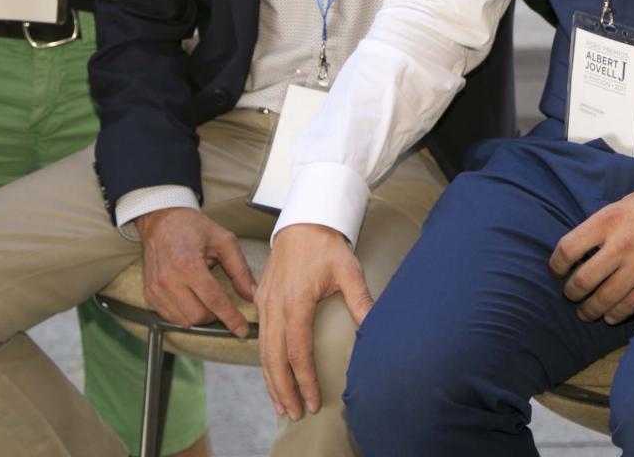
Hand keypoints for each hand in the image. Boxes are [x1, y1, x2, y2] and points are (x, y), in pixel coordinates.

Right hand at [136, 207, 256, 335]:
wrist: (161, 220)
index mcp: (189, 265)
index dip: (231, 318)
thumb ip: (240, 269)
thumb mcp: (223, 241)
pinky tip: (191, 301)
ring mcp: (157, 288)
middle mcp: (169, 279)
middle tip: (223, 306)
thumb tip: (251, 294)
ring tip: (206, 300)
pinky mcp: (150, 293)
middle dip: (215, 317)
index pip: (214, 301)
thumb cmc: (192, 227)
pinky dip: (184, 315)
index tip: (242, 330)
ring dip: (200, 317)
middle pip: (198, 316)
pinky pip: (170, 317)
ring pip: (183, 321)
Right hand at [256, 224, 371, 421]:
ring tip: (281, 404)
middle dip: (284, 389)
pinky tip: (271, 375)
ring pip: (263, 351)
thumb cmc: (326, 245)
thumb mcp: (348, 270)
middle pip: (275, 358)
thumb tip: (372, 328)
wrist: (303, 220)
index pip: (298, 351)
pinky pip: (260, 337)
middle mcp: (275, 305)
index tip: (313, 400)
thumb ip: (360, 300)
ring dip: (271, 380)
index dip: (305, 379)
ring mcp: (264, 303)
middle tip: (295, 413)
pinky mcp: (260, 299)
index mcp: (296, 301)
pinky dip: (264, 361)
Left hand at [548, 179, 633, 324]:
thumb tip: (579, 251)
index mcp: (608, 221)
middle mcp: (621, 245)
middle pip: (583, 279)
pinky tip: (609, 316)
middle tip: (569, 293)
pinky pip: (631, 304)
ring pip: (605, 298)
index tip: (556, 269)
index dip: (556, 263)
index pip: (569, 249)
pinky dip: (616, 314)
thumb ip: (599, 228)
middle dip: (571, 291)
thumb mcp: (619, 205)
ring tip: (585, 312)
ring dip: (590, 309)